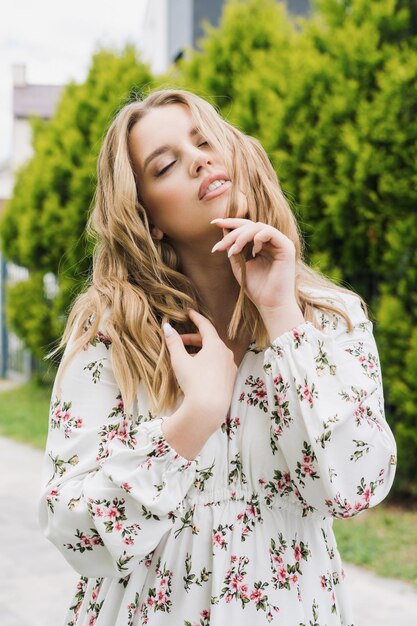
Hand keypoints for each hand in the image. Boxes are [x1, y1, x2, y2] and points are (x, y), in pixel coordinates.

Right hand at [163, 309, 236, 430]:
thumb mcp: (180, 361)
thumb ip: (174, 342)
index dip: (196, 318)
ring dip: (200, 351)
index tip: (189, 313)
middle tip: (178, 341)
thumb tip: (167, 327)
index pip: (205, 325)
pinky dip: (207, 361)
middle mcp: (226, 353)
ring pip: (214, 352)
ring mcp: (230, 366)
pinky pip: (218, 363)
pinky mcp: (230, 378)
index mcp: (215, 345)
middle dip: (192, 339)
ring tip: (185, 357)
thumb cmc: (194, 382)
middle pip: (209, 339)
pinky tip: (197, 370)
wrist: (209, 408)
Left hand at [210, 217, 297, 310]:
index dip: (230, 223)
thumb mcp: (240, 266)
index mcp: (262, 245)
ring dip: (241, 236)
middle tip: (220, 246)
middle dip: (232, 231)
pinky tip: (253, 251)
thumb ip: (233, 248)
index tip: (213, 223)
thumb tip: (223, 229)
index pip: (246, 228)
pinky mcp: (287, 247)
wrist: (271, 306)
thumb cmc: (257, 289)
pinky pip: (270, 232)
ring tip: (233, 251)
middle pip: (250, 225)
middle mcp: (272, 242)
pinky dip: (257, 238)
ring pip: (258, 227)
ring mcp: (280, 243)